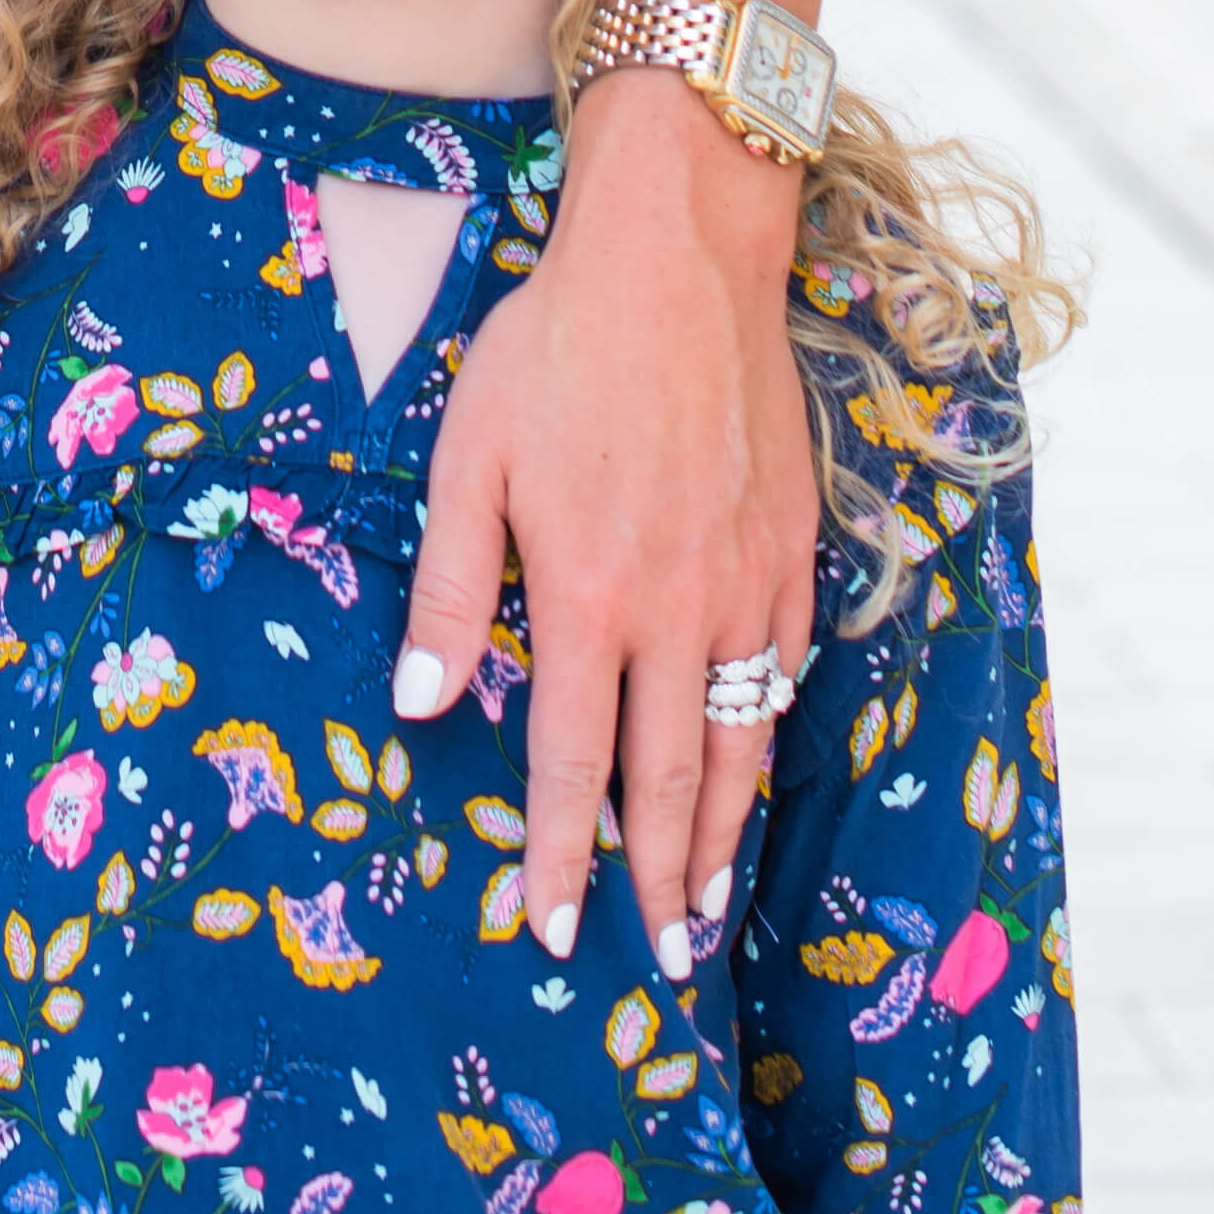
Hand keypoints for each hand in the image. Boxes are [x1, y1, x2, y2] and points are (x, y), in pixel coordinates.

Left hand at [397, 71, 817, 979]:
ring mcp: (749, 582)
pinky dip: (769, 732)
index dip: (563, 856)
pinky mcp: (793, 547)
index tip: (554, 931)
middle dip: (659, 880)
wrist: (680, 254)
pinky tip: (753, 760)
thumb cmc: (556, 349)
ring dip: (726, 832)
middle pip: (673, 778)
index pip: (576, 764)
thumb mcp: (469, 460)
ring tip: (710, 903)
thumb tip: (420, 712)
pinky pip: (784, 668)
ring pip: (744, 740)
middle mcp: (681, 610)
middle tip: (661, 959)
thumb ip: (450, 593)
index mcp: (590, 597)